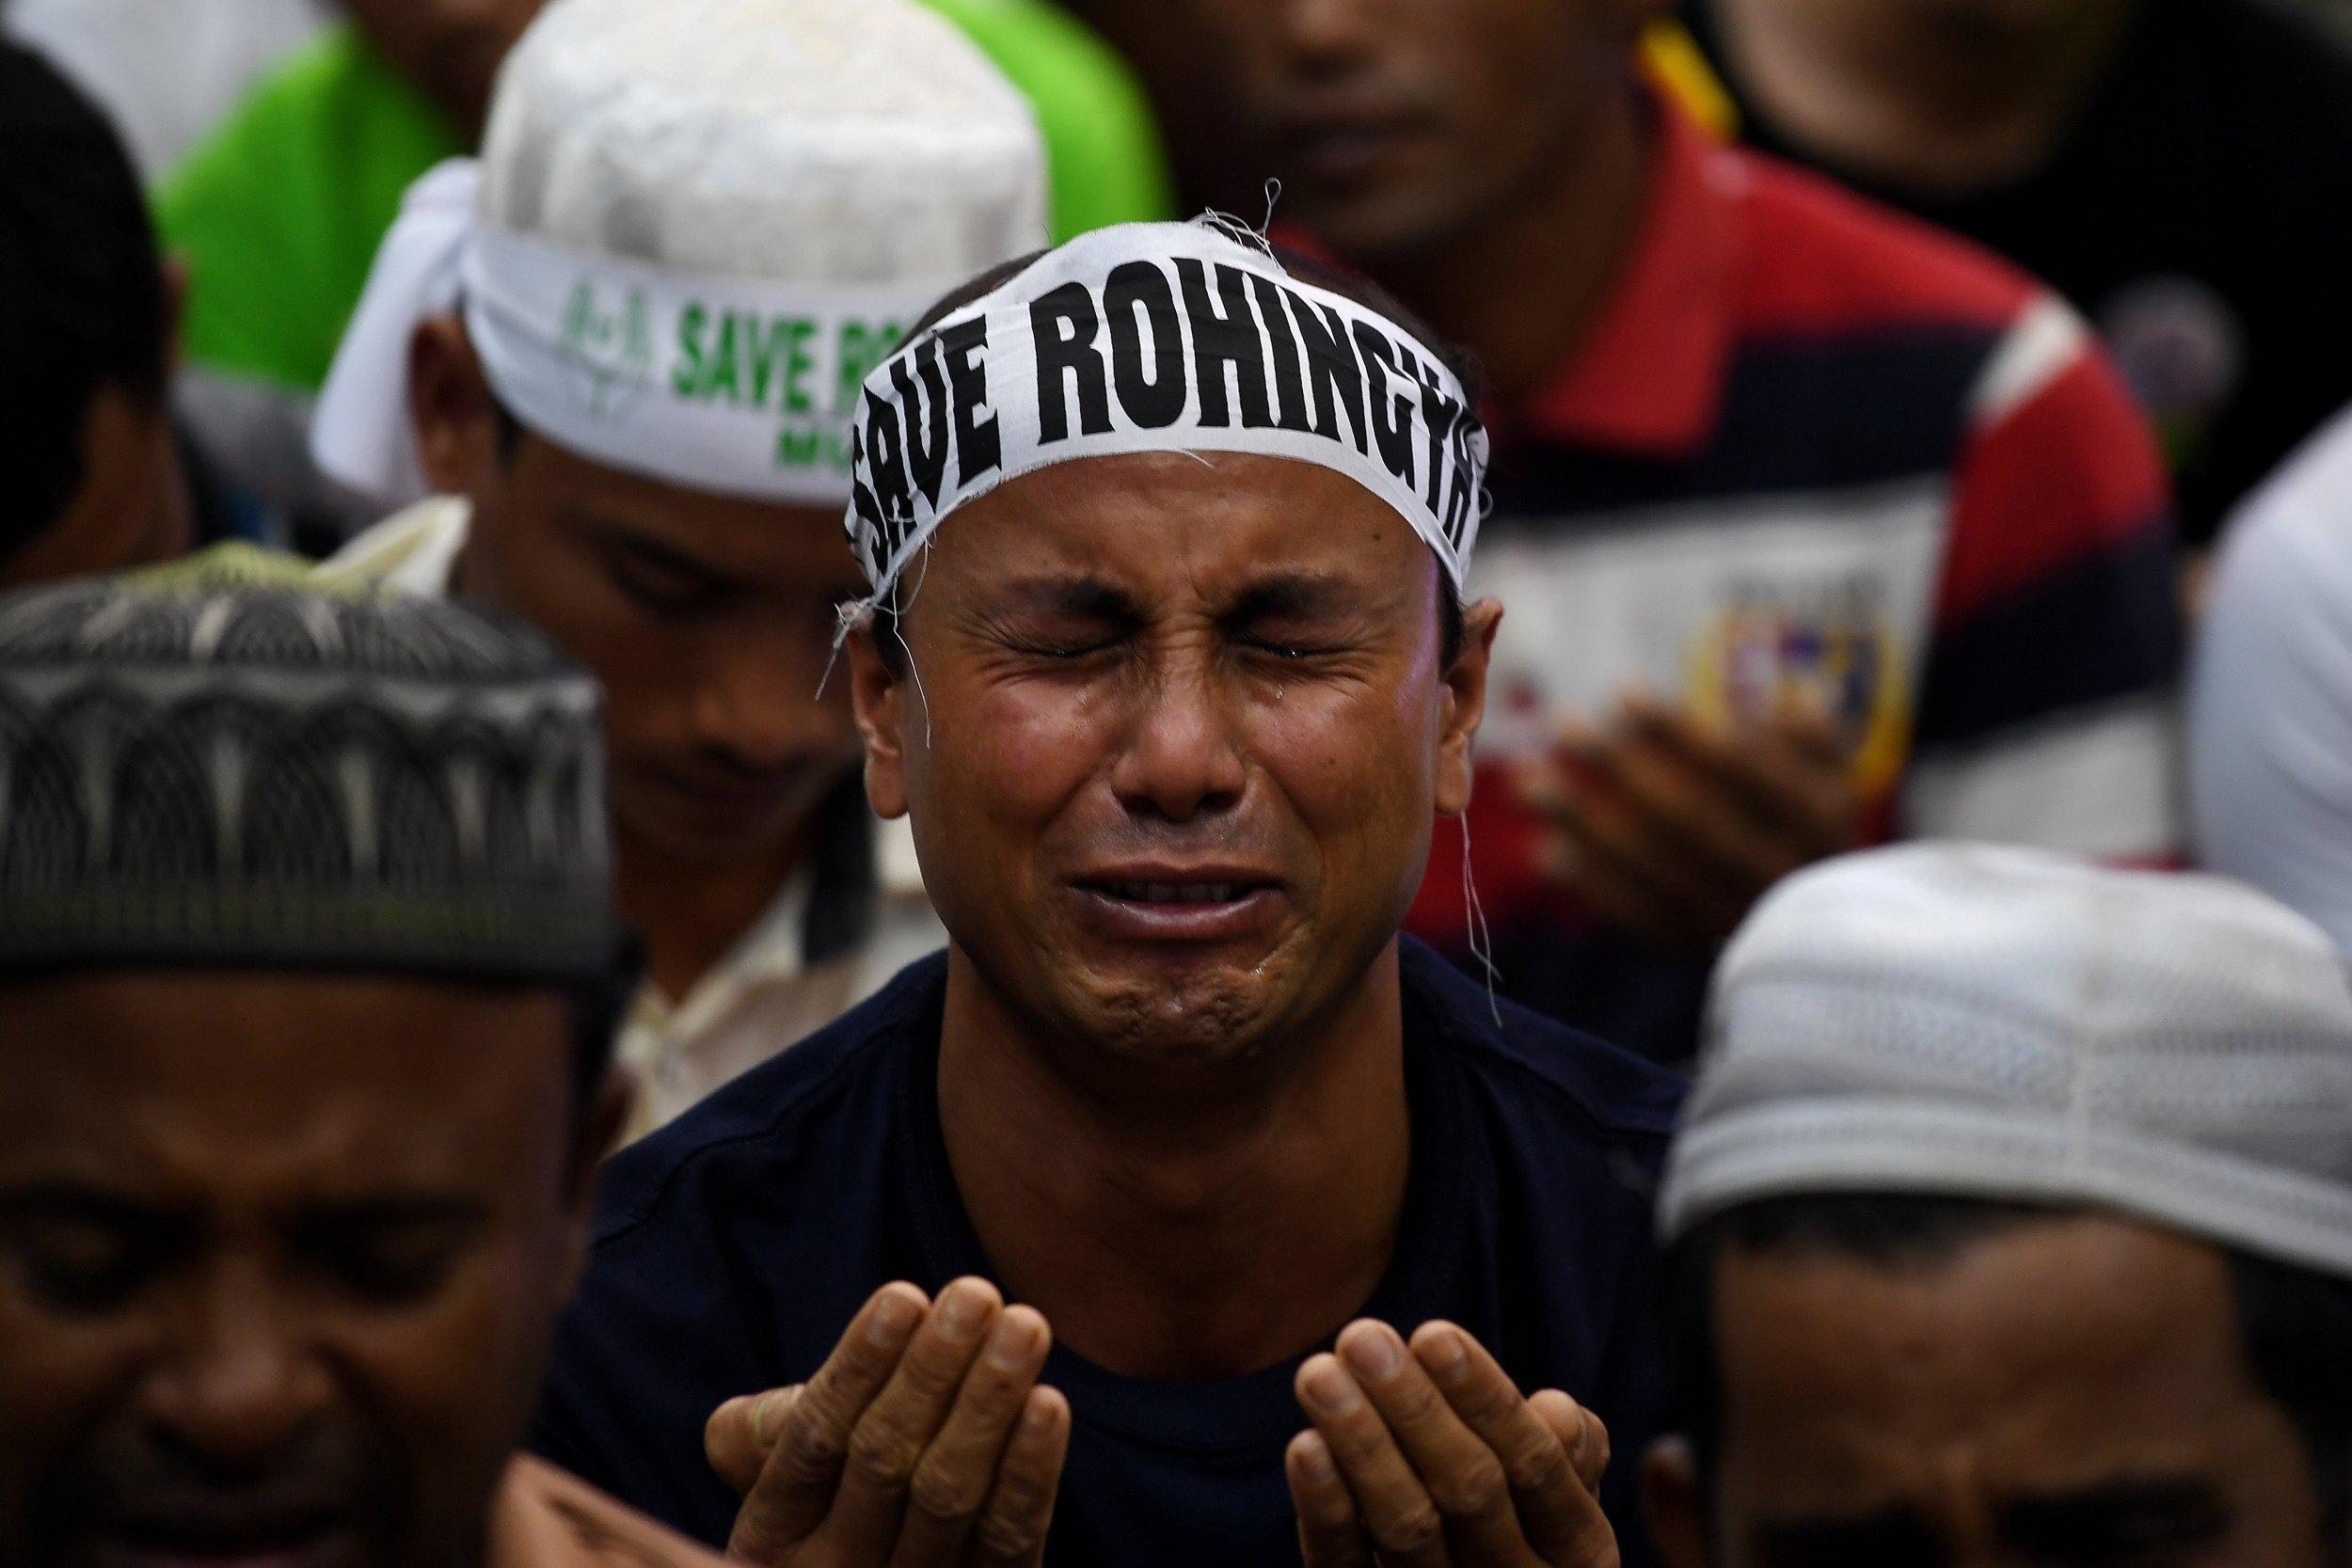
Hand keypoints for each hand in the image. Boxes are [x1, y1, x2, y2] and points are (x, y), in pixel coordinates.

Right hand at [705, 1278, 1070, 1566]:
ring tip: (1023, 1326)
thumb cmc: (830, 1492)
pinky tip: (1047, 1404)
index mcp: (773, 1534)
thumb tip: (767, 1416)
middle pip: (885, 1461)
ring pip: (949, 1494)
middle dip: (932, 1371)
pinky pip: (1006, 1538)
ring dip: (988, 1403)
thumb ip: (760, 1435)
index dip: (859, 1367)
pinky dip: (1029, 1471)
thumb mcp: (778, 1469)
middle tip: (976, 1294)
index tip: (904, 1296)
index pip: (813, 1440)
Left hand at [1288, 1319, 1614, 1566]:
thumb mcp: (1560, 1485)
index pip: (1535, 1465)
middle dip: (1414, 1407)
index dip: (1485, 1399)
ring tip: (1320, 1372)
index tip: (1432, 1334)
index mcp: (1577, 1547)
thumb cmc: (1521, 1511)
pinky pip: (1346, 1565)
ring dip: (1361, 1443)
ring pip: (1406, 1527)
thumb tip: (1555, 1409)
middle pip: (1469, 1492)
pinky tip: (1306, 1445)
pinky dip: (1326, 1507)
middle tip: (1362, 1337)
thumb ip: (1568, 1448)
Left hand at [1515, 694, 1860, 948]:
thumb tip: (1798, 705)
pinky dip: (1591, 884)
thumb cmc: (1804, 812)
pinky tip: (1547, 849)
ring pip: (1654, 871)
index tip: (1623, 694)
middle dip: (1620, 770)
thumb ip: (1806, 734)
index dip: (1678, 733)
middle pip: (1689, 819)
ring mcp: (1737, 915)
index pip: (1739, 769)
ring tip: (1530, 785)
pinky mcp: (1701, 946)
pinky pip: (1638, 916)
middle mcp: (1781, 872)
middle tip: (1565, 727)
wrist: (1814, 917)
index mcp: (1819, 817)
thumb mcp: (1825, 768)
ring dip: (1584, 826)